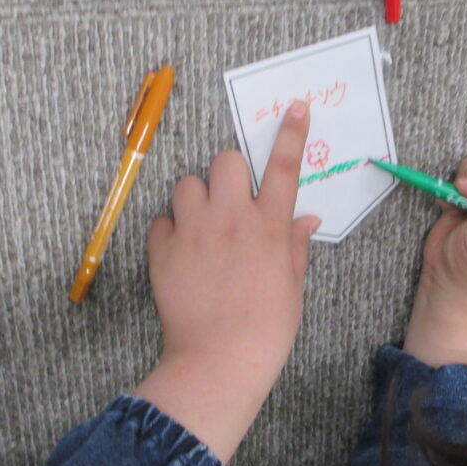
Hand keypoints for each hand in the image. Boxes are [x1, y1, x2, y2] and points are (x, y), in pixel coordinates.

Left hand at [135, 101, 319, 462]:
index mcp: (269, 225)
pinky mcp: (163, 250)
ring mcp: (194, 231)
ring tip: (201, 226)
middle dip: (228, 175)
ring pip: (187, 184)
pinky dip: (170, 230)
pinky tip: (181, 252)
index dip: (290, 132)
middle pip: (225, 161)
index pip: (283, 166)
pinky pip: (161, 220)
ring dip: (195, 198)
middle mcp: (231, 218)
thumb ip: (294, 245)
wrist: (220, 359)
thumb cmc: (267, 327)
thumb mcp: (292, 285)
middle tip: (231, 201)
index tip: (294, 106)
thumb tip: (305, 218)